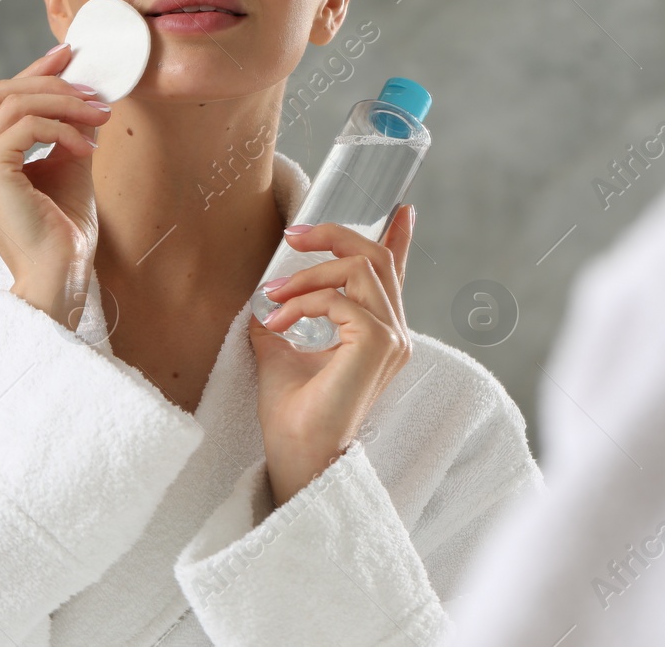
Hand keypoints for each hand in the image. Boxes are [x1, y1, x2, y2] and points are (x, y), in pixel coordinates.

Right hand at [0, 43, 112, 326]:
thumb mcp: (64, 167)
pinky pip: (25, 126)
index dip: (32, 74)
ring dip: (63, 103)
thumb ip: (64, 130)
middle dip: (51, 83)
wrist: (59, 276)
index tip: (67, 57)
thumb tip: (80, 92)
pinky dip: (61, 128)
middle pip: (0, 92)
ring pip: (13, 103)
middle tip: (93, 90)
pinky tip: (84, 146)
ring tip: (99, 116)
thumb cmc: (61, 232)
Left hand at [249, 205, 416, 506]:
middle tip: (292, 236)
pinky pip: (341, 299)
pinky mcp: (378, 345)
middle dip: (332, 236)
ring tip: (274, 298)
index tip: (400, 209)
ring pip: (358, 269)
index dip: (397, 239)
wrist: (296, 455)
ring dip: (308, 275)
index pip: (394, 275)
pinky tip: (279, 323)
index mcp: (378, 333)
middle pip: (375, 257)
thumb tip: (264, 292)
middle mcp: (394, 333)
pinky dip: (303, 302)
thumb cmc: (293, 413)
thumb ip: (286, 316)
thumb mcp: (283, 350)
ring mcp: (392, 338)